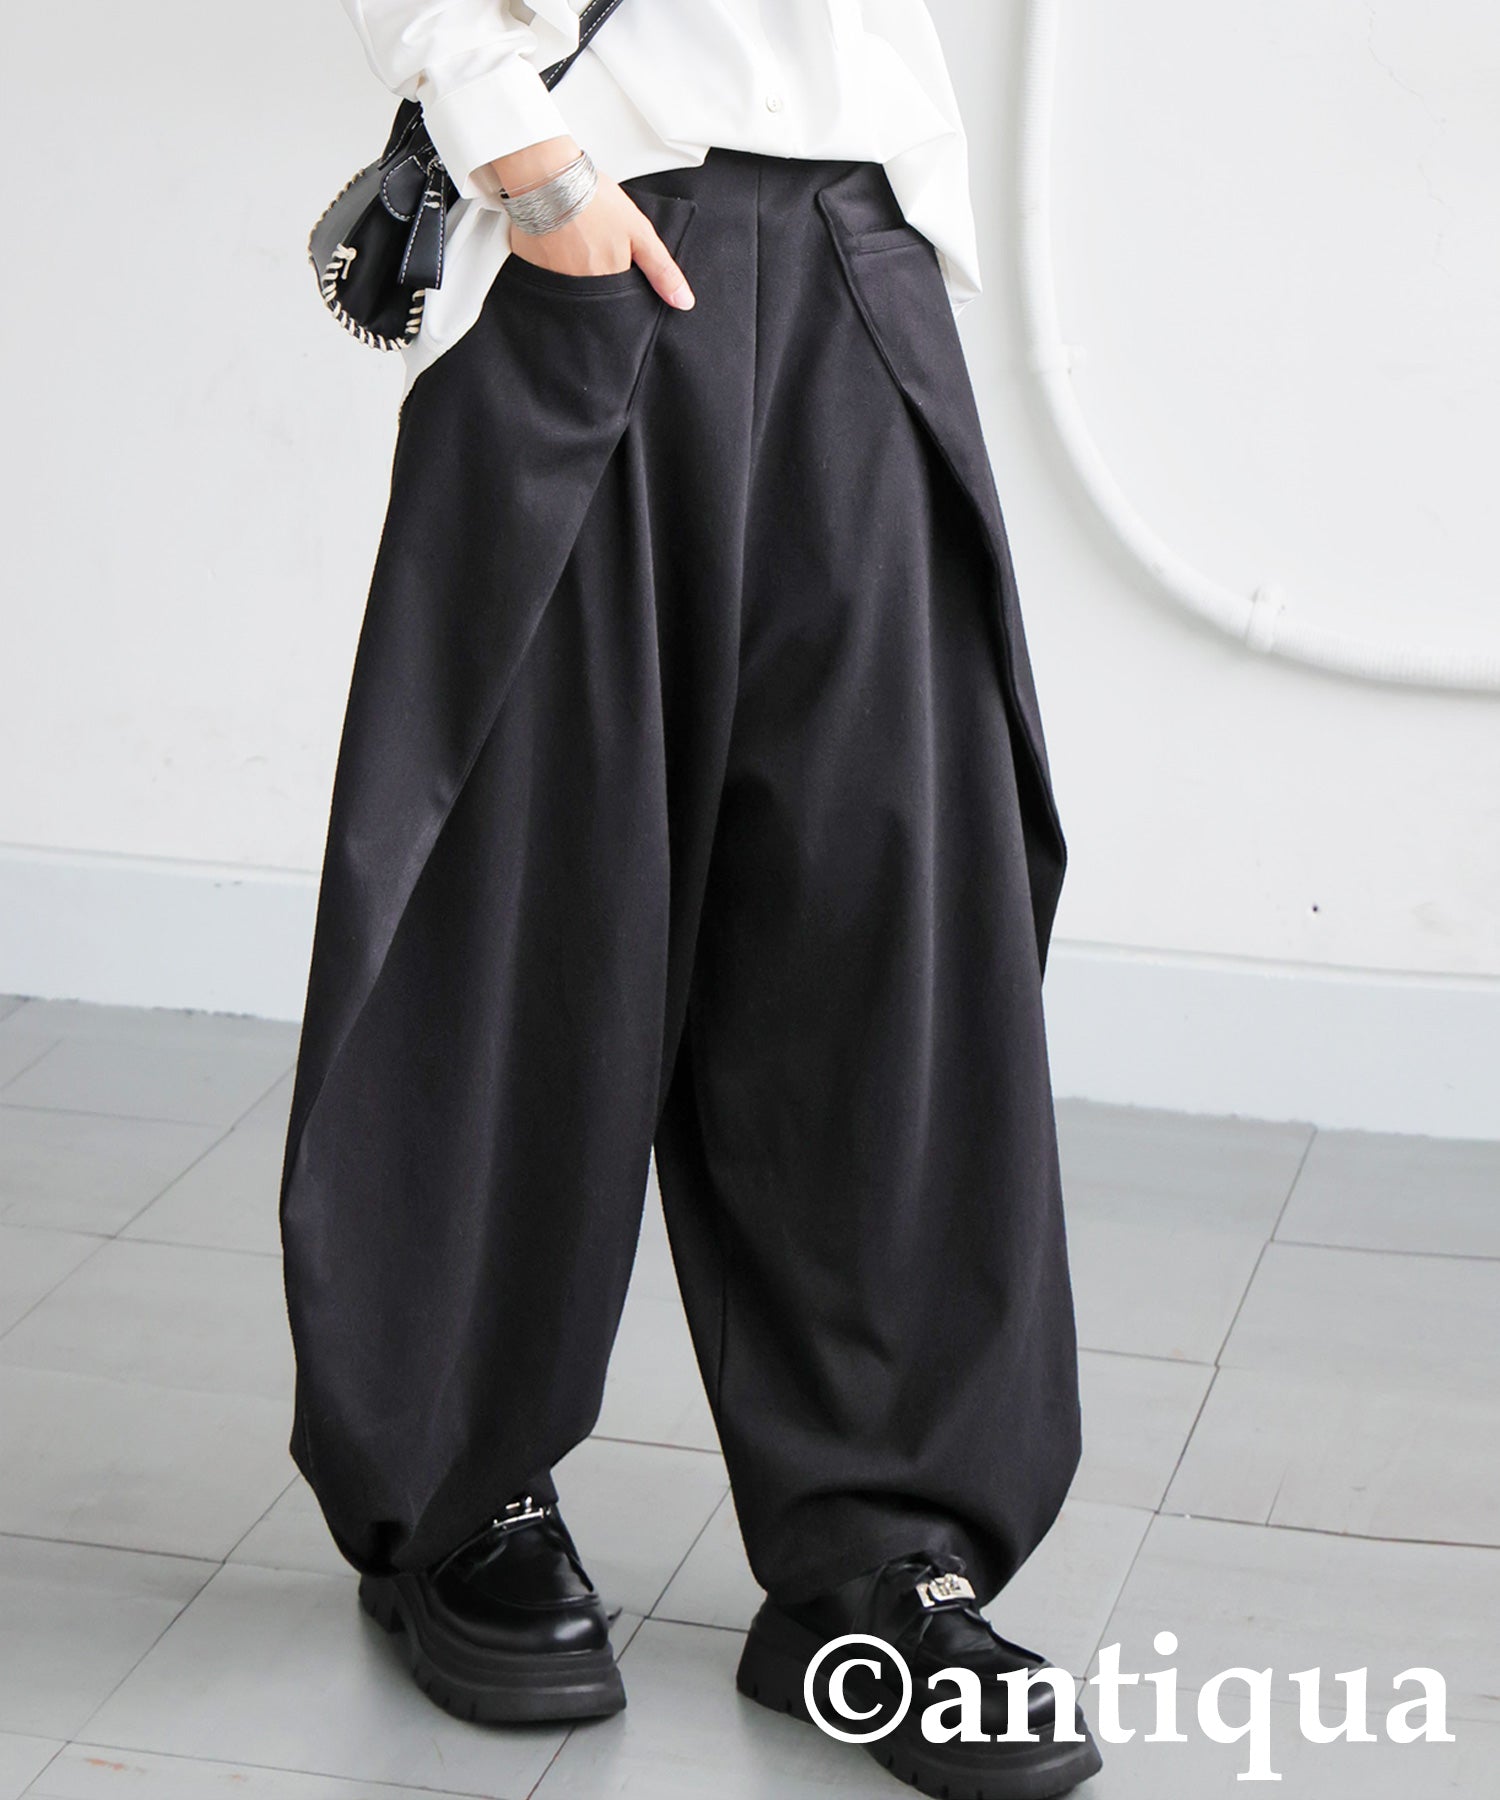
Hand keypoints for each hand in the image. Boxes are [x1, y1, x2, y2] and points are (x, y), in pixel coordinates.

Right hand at [486, 135, 694, 308]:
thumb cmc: (593, 200)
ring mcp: (553, 283)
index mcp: (608, 283)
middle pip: (595, 297)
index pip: (620, 302)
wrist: (547, 177)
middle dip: (598, 276)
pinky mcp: (531, 270)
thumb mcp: (640, 232)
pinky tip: (556, 241)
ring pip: (571, 287)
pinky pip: (545, 276)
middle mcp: (579, 291)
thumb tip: (684, 302)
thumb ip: (662, 270)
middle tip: (594, 243)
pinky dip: (551, 262)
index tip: (618, 262)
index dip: (622, 283)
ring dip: (574, 269)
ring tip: (576, 239)